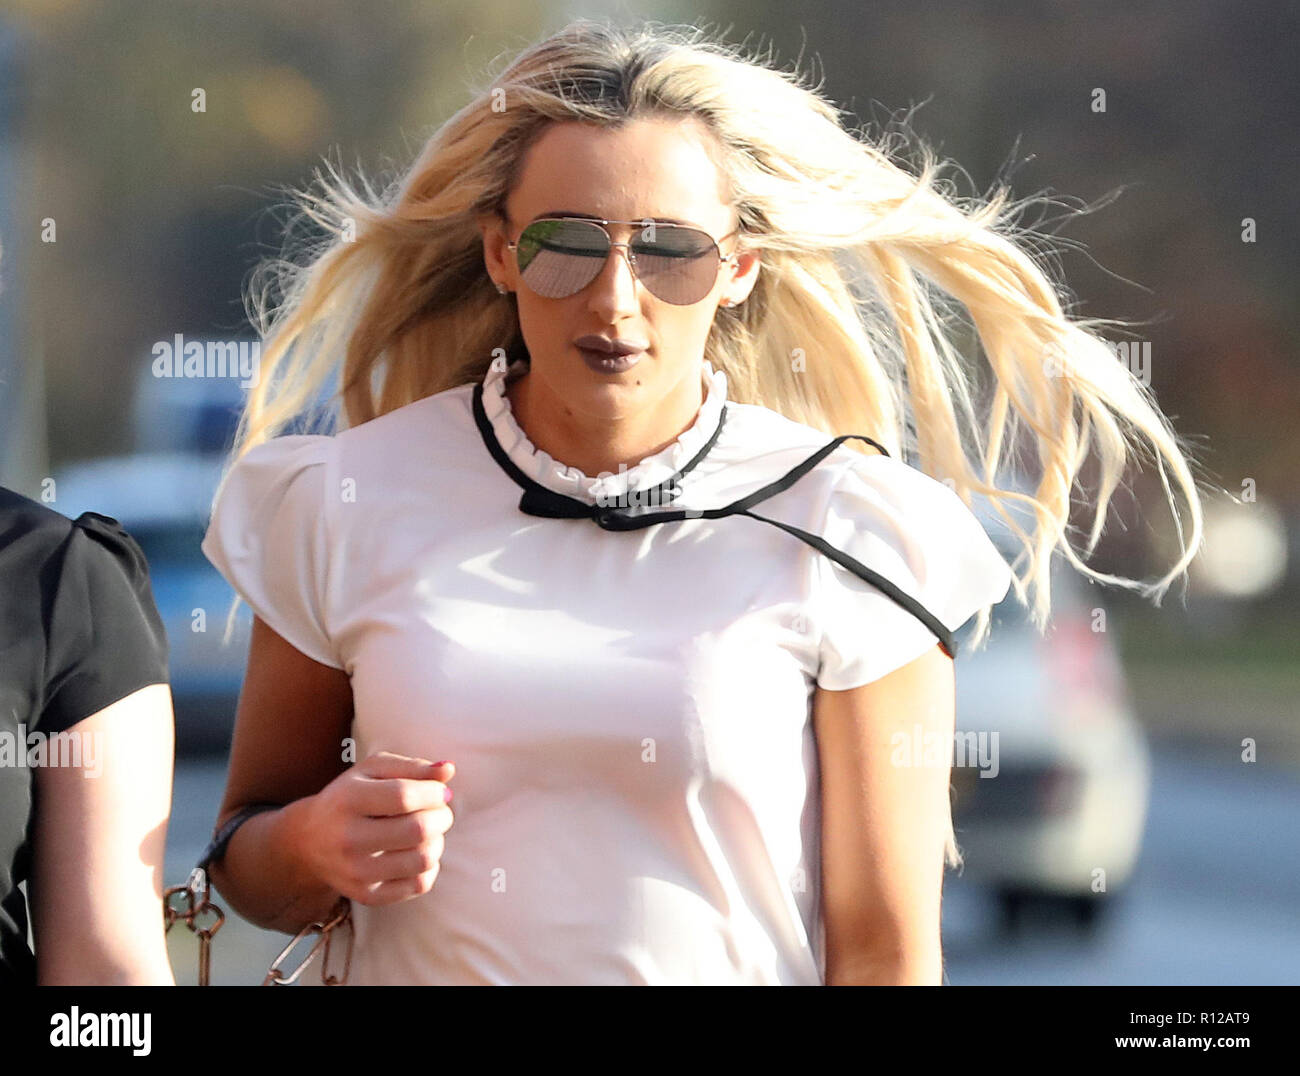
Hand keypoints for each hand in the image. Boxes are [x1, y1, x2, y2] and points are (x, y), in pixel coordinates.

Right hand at [296, 751, 455, 905]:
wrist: (309, 841)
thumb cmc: (351, 796)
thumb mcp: (373, 770)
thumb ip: (413, 766)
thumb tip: (448, 769)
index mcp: (349, 799)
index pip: (405, 796)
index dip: (434, 792)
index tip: (440, 791)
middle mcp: (348, 838)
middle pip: (417, 830)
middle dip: (442, 817)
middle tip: (439, 812)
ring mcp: (356, 872)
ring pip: (423, 860)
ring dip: (438, 842)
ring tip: (429, 832)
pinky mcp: (367, 895)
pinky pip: (419, 884)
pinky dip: (430, 867)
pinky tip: (417, 853)